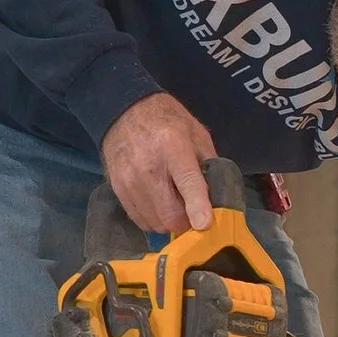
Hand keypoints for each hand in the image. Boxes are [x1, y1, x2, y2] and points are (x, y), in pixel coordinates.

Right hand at [100, 93, 217, 233]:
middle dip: (187, 222)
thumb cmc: (167, 122)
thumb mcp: (196, 134)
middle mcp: (149, 167)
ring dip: (170, 221)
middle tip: (193, 213)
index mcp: (174, 147)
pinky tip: (158, 204)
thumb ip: (209, 165)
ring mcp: (130, 181)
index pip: (187, 182)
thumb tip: (219, 198)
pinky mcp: (118, 190)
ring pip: (156, 222)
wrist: (124, 112)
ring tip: (174, 204)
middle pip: (170, 215)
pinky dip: (154, 219)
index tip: (204, 224)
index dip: (197, 207)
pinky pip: (140, 220)